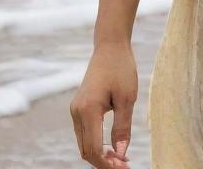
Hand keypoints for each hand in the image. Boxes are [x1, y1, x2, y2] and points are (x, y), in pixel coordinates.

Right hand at [70, 40, 137, 167]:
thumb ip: (122, 128)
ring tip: (121, 158)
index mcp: (88, 110)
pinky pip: (84, 133)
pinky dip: (95, 143)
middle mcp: (77, 112)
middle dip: (104, 163)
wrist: (110, 46)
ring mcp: (75, 110)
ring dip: (100, 155)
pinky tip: (111, 145)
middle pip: (86, 151)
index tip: (125, 167)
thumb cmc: (121, 68)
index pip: (94, 150)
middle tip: (125, 165)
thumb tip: (121, 154)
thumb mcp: (127, 98)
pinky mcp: (78, 107)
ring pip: (84, 144)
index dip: (108, 164)